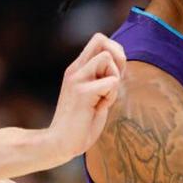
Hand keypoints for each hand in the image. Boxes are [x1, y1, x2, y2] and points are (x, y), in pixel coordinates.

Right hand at [46, 34, 125, 162]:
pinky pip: (112, 82)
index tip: (114, 74)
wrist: (61, 143)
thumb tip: (120, 61)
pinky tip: (99, 108)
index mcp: (77, 68)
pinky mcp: (82, 92)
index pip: (98, 39)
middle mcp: (75, 69)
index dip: (115, 51)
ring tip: (103, 98)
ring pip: (108, 58)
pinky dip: (111, 96)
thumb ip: (102, 77)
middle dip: (118, 58)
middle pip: (102, 40)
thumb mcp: (94, 94)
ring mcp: (77, 79)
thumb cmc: (81, 122)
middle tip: (112, 82)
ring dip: (114, 79)